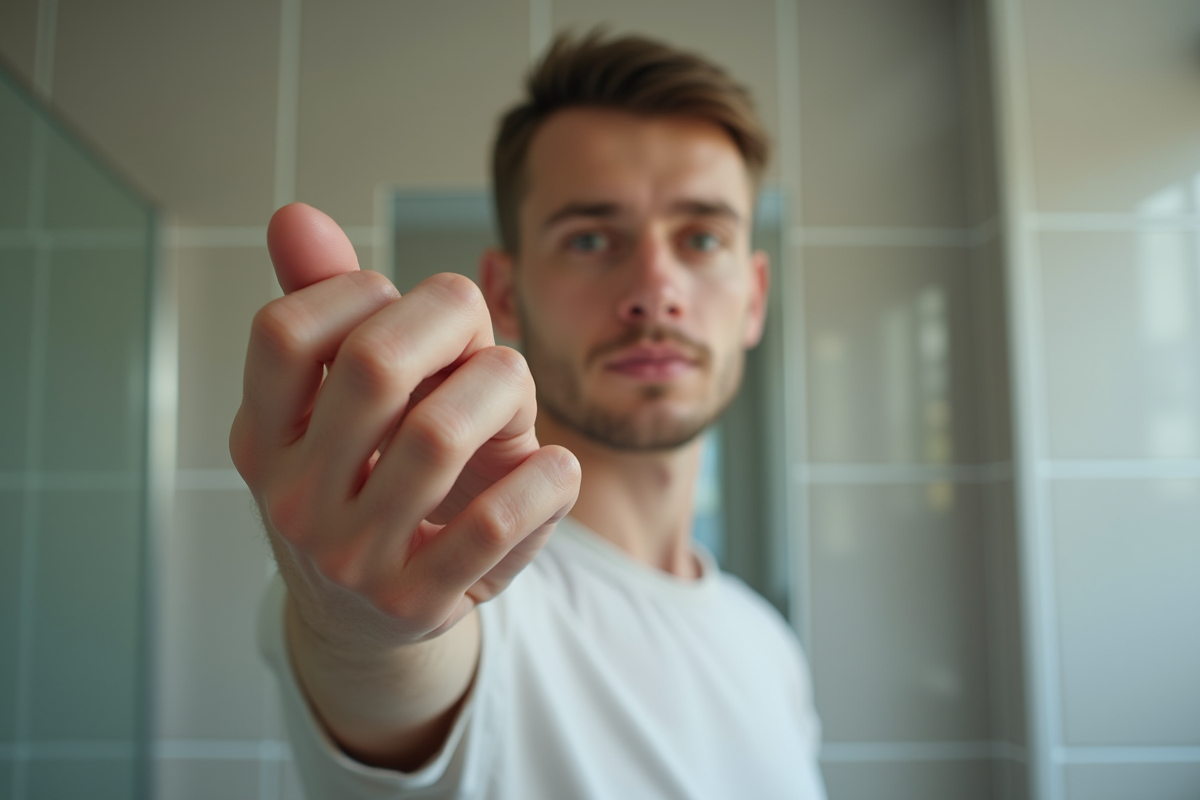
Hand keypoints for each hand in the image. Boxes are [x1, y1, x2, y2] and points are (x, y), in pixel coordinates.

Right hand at [230, 203, 580, 651]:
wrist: (371, 617)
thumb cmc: (365, 478)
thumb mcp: (334, 402)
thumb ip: (322, 307)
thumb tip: (294, 214)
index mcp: (260, 437)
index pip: (284, 331)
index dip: (358, 291)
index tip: (394, 304)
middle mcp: (293, 501)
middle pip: (376, 366)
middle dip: (451, 321)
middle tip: (475, 332)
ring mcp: (354, 559)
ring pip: (442, 434)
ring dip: (505, 385)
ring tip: (511, 392)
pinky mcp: (421, 603)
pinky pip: (499, 521)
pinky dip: (546, 476)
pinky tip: (551, 465)